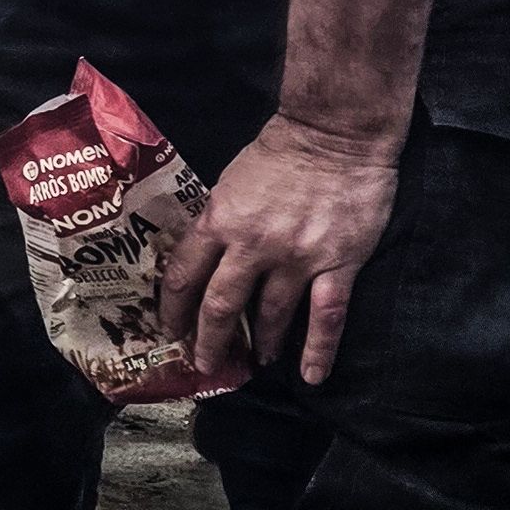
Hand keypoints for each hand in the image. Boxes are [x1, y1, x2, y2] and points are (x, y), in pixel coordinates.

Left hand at [161, 109, 402, 388]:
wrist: (335, 133)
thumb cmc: (279, 154)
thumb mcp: (229, 184)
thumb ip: (218, 223)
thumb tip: (205, 261)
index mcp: (219, 222)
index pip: (183, 277)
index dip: (174, 310)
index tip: (171, 330)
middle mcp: (252, 245)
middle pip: (221, 305)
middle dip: (209, 340)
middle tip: (205, 363)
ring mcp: (296, 258)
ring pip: (270, 315)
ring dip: (261, 344)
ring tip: (256, 361)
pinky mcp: (338, 264)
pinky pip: (326, 316)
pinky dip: (318, 350)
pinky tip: (312, 375)